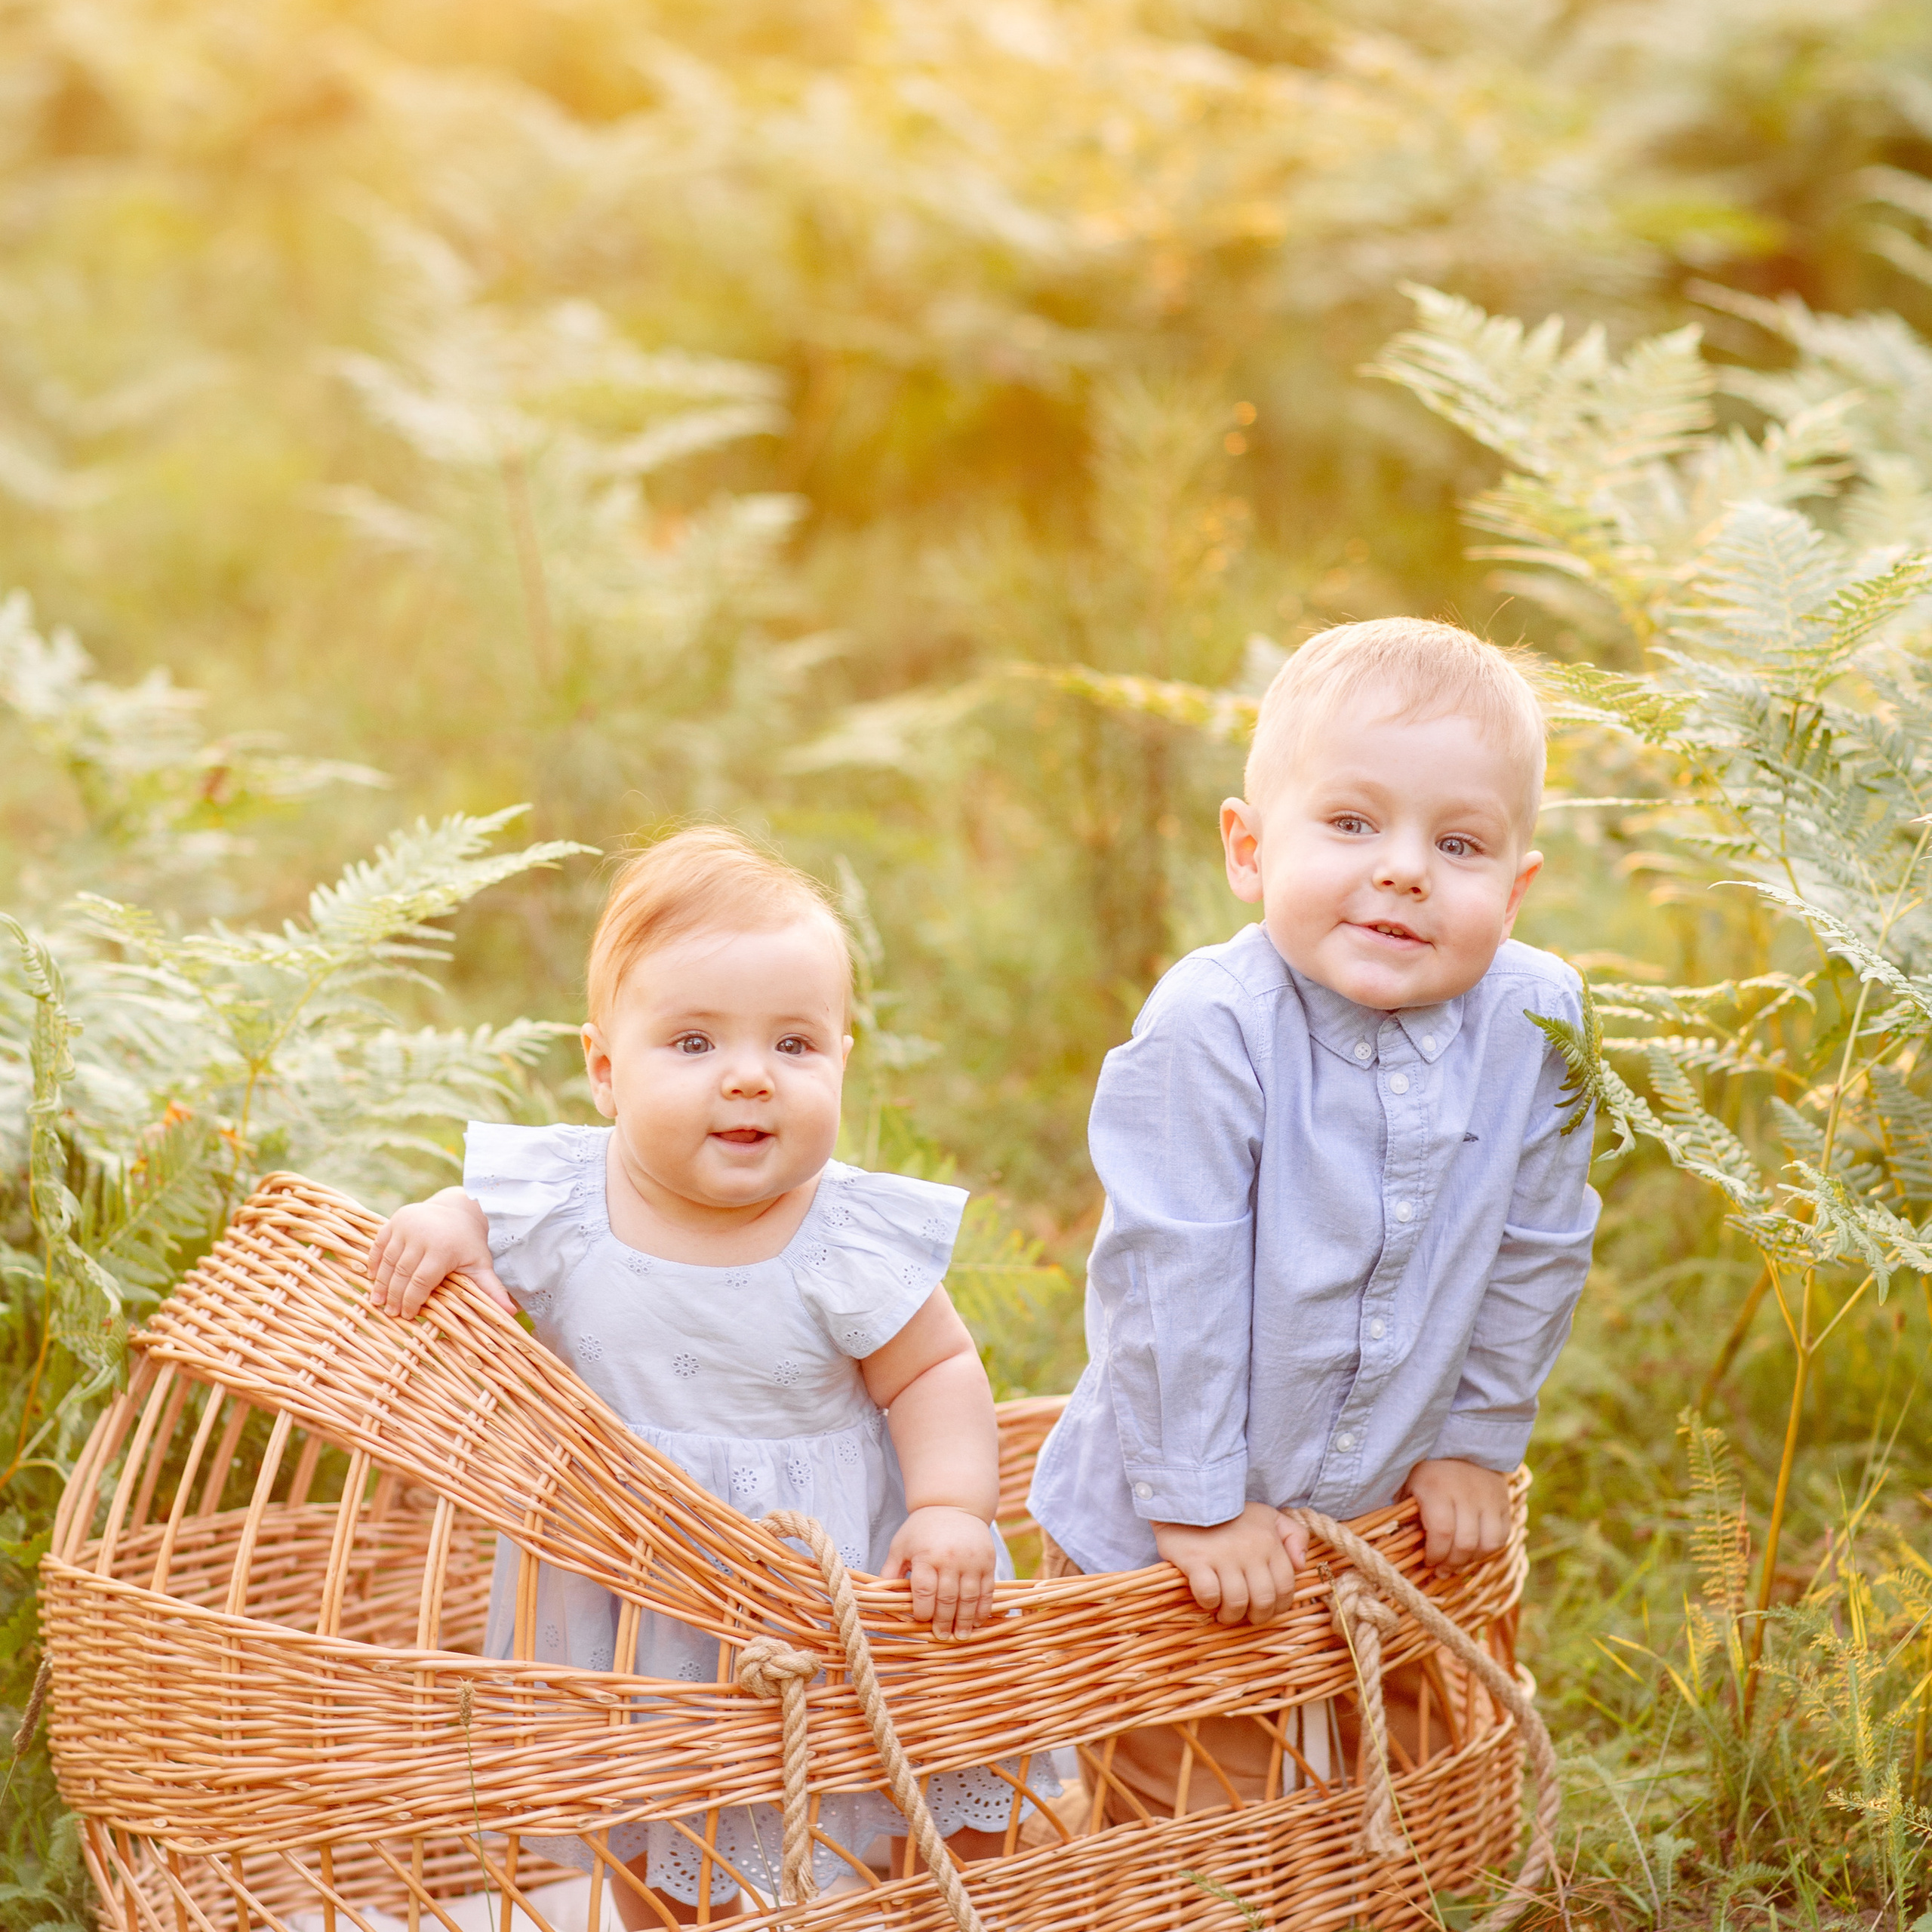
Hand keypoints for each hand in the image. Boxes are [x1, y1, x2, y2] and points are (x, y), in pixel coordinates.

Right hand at [367, 1189, 514, 1318]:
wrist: (458, 1208)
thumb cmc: (469, 1242)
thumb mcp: (481, 1263)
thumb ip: (491, 1288)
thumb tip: (511, 1313)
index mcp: (443, 1249)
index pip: (422, 1282)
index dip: (413, 1301)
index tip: (407, 1316)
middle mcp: (422, 1235)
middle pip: (402, 1274)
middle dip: (395, 1296)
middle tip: (390, 1313)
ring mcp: (406, 1226)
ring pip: (388, 1261)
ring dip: (381, 1283)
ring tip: (377, 1302)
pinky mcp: (394, 1220)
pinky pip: (379, 1245)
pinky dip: (374, 1262)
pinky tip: (372, 1279)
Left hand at [882, 1506, 996, 1639]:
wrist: (953, 1504)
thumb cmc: (921, 1528)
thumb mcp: (901, 1545)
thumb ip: (891, 1571)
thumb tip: (878, 1596)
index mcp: (926, 1556)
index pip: (925, 1591)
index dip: (923, 1611)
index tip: (921, 1620)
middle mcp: (950, 1559)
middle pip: (947, 1599)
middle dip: (943, 1622)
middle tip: (941, 1637)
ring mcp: (972, 1561)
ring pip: (968, 1598)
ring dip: (964, 1621)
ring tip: (959, 1636)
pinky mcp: (988, 1561)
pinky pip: (987, 1590)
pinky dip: (982, 1609)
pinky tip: (977, 1621)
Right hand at [1153, 1502, 1308, 1625]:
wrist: (1192, 1496)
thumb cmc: (1232, 1512)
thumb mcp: (1269, 1516)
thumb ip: (1294, 1535)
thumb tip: (1300, 1565)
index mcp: (1270, 1543)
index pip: (1285, 1587)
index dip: (1279, 1606)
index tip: (1265, 1608)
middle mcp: (1250, 1551)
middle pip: (1262, 1600)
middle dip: (1256, 1616)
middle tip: (1245, 1614)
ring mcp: (1223, 1556)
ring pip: (1236, 1602)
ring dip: (1231, 1614)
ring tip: (1224, 1612)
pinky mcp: (1197, 1560)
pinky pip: (1209, 1594)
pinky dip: (1209, 1603)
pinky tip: (1207, 1599)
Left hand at [1402, 1458, 1510, 1568]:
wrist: (1459, 1442)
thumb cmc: (1426, 1471)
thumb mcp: (1408, 1487)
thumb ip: (1406, 1516)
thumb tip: (1404, 1551)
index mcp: (1436, 1489)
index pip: (1441, 1532)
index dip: (1435, 1554)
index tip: (1428, 1561)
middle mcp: (1465, 1494)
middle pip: (1466, 1543)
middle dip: (1452, 1563)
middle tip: (1442, 1568)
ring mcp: (1488, 1498)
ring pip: (1489, 1543)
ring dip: (1473, 1560)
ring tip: (1459, 1561)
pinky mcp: (1503, 1501)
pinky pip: (1503, 1535)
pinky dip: (1489, 1549)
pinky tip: (1475, 1550)